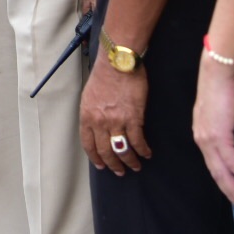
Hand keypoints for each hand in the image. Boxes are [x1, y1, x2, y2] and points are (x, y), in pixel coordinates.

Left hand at [80, 58, 150, 173]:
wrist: (118, 62)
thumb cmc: (105, 74)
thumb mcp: (90, 95)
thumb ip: (92, 113)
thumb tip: (97, 126)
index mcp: (87, 116)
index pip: (88, 144)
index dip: (95, 158)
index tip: (101, 165)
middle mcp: (99, 122)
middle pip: (105, 151)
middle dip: (113, 164)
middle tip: (119, 171)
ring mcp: (116, 121)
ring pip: (122, 150)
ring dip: (129, 161)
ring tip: (135, 166)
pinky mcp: (133, 118)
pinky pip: (138, 141)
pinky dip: (143, 150)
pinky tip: (146, 153)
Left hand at [194, 51, 233, 211]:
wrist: (216, 72)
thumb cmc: (221, 87)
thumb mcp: (221, 111)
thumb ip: (224, 125)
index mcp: (202, 134)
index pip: (213, 164)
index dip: (225, 181)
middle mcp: (202, 140)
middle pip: (216, 174)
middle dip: (231, 193)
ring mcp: (208, 139)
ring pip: (222, 172)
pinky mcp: (219, 135)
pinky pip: (232, 161)